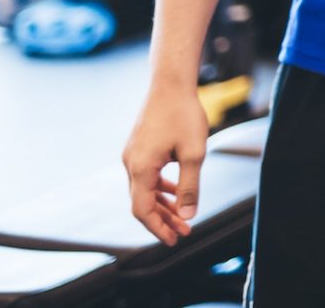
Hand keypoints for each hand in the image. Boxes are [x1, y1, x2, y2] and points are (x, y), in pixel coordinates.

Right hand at [122, 86, 207, 245]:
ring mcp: (133, 155)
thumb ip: (190, 187)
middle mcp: (130, 164)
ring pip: (145, 190)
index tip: (174, 240)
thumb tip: (187, 216)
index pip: (142, 210)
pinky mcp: (139, 148)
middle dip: (163, 220)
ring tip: (183, 216)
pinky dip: (161, 187)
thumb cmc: (183, 115)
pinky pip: (147, 176)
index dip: (157, 228)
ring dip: (163, 204)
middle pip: (143, 202)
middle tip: (184, 232)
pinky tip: (177, 191)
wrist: (170, 84)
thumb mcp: (194, 153)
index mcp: (140, 169)